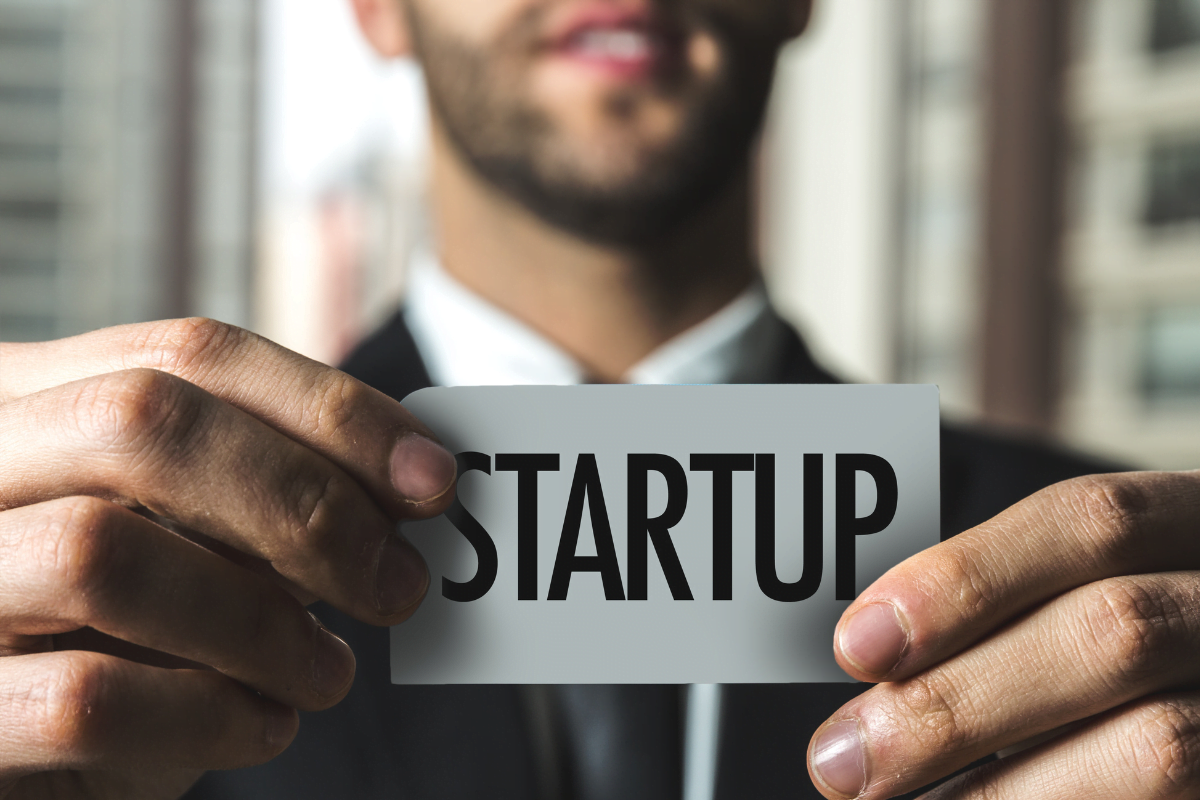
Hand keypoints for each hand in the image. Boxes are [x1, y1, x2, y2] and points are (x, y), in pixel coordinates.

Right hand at [0, 319, 456, 798]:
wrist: (18, 736)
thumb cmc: (110, 631)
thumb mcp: (183, 539)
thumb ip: (262, 494)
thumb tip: (413, 481)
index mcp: (26, 401)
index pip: (188, 353)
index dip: (330, 409)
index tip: (433, 478)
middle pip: (141, 420)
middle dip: (303, 502)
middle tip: (396, 584)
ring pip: (102, 553)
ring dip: (261, 622)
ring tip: (330, 673)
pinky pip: (83, 700)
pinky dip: (208, 716)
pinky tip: (263, 726)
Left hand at [808, 471, 1199, 798]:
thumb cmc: (1130, 656)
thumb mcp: (1091, 596)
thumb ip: (1010, 610)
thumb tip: (870, 650)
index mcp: (1196, 527)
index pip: (1091, 521)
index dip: (965, 578)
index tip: (857, 643)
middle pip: (1112, 633)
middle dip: (957, 702)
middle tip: (843, 761)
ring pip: (1158, 745)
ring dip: (1000, 790)